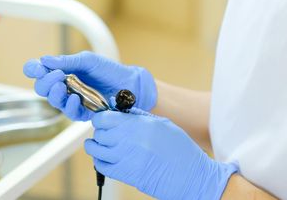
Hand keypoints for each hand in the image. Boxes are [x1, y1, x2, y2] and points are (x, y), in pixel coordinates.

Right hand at [22, 51, 156, 120]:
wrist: (129, 84)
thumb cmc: (109, 70)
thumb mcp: (88, 61)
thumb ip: (67, 61)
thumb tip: (45, 60)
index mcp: (63, 71)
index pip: (41, 71)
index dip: (34, 69)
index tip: (35, 68)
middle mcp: (65, 86)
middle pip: (43, 88)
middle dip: (45, 82)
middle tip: (55, 75)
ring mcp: (72, 99)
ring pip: (54, 101)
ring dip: (54, 94)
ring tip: (61, 86)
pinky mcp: (83, 112)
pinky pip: (70, 112)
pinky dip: (69, 105)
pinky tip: (73, 98)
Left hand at [85, 109, 237, 199]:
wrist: (190, 176)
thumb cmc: (180, 149)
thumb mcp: (163, 124)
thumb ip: (139, 116)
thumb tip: (121, 109)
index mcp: (139, 124)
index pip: (105, 118)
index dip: (101, 117)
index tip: (104, 119)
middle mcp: (128, 139)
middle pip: (99, 132)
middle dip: (100, 131)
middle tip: (105, 132)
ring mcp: (125, 158)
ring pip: (95, 150)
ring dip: (96, 146)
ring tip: (100, 145)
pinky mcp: (125, 175)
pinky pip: (101, 166)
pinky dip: (99, 161)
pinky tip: (105, 158)